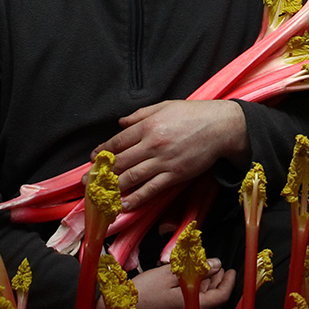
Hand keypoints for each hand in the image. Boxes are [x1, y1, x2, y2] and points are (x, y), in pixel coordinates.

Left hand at [91, 100, 248, 211]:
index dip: (103, 151)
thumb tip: (120, 123)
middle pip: (121, 161)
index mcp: (149, 125)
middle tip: (88, 181)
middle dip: (103, 172)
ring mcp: (164, 161)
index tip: (93, 158)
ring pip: (133, 177)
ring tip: (101, 194)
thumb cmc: (192, 114)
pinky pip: (152, 189)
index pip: (119, 141)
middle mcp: (153, 143)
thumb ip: (140, 115)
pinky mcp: (175, 174)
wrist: (220, 126)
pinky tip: (125, 203)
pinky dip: (137, 197)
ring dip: (114, 187)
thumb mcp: (164, 106)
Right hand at [95, 261, 233, 308]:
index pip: (220, 298)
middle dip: (217, 283)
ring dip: (206, 289)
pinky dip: (194, 296)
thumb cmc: (143, 291)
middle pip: (212, 303)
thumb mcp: (169, 273)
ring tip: (204, 271)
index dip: (228, 282)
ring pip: (201, 307)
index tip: (230, 270)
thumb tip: (214, 265)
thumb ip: (195, 269)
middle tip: (217, 266)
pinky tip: (188, 283)